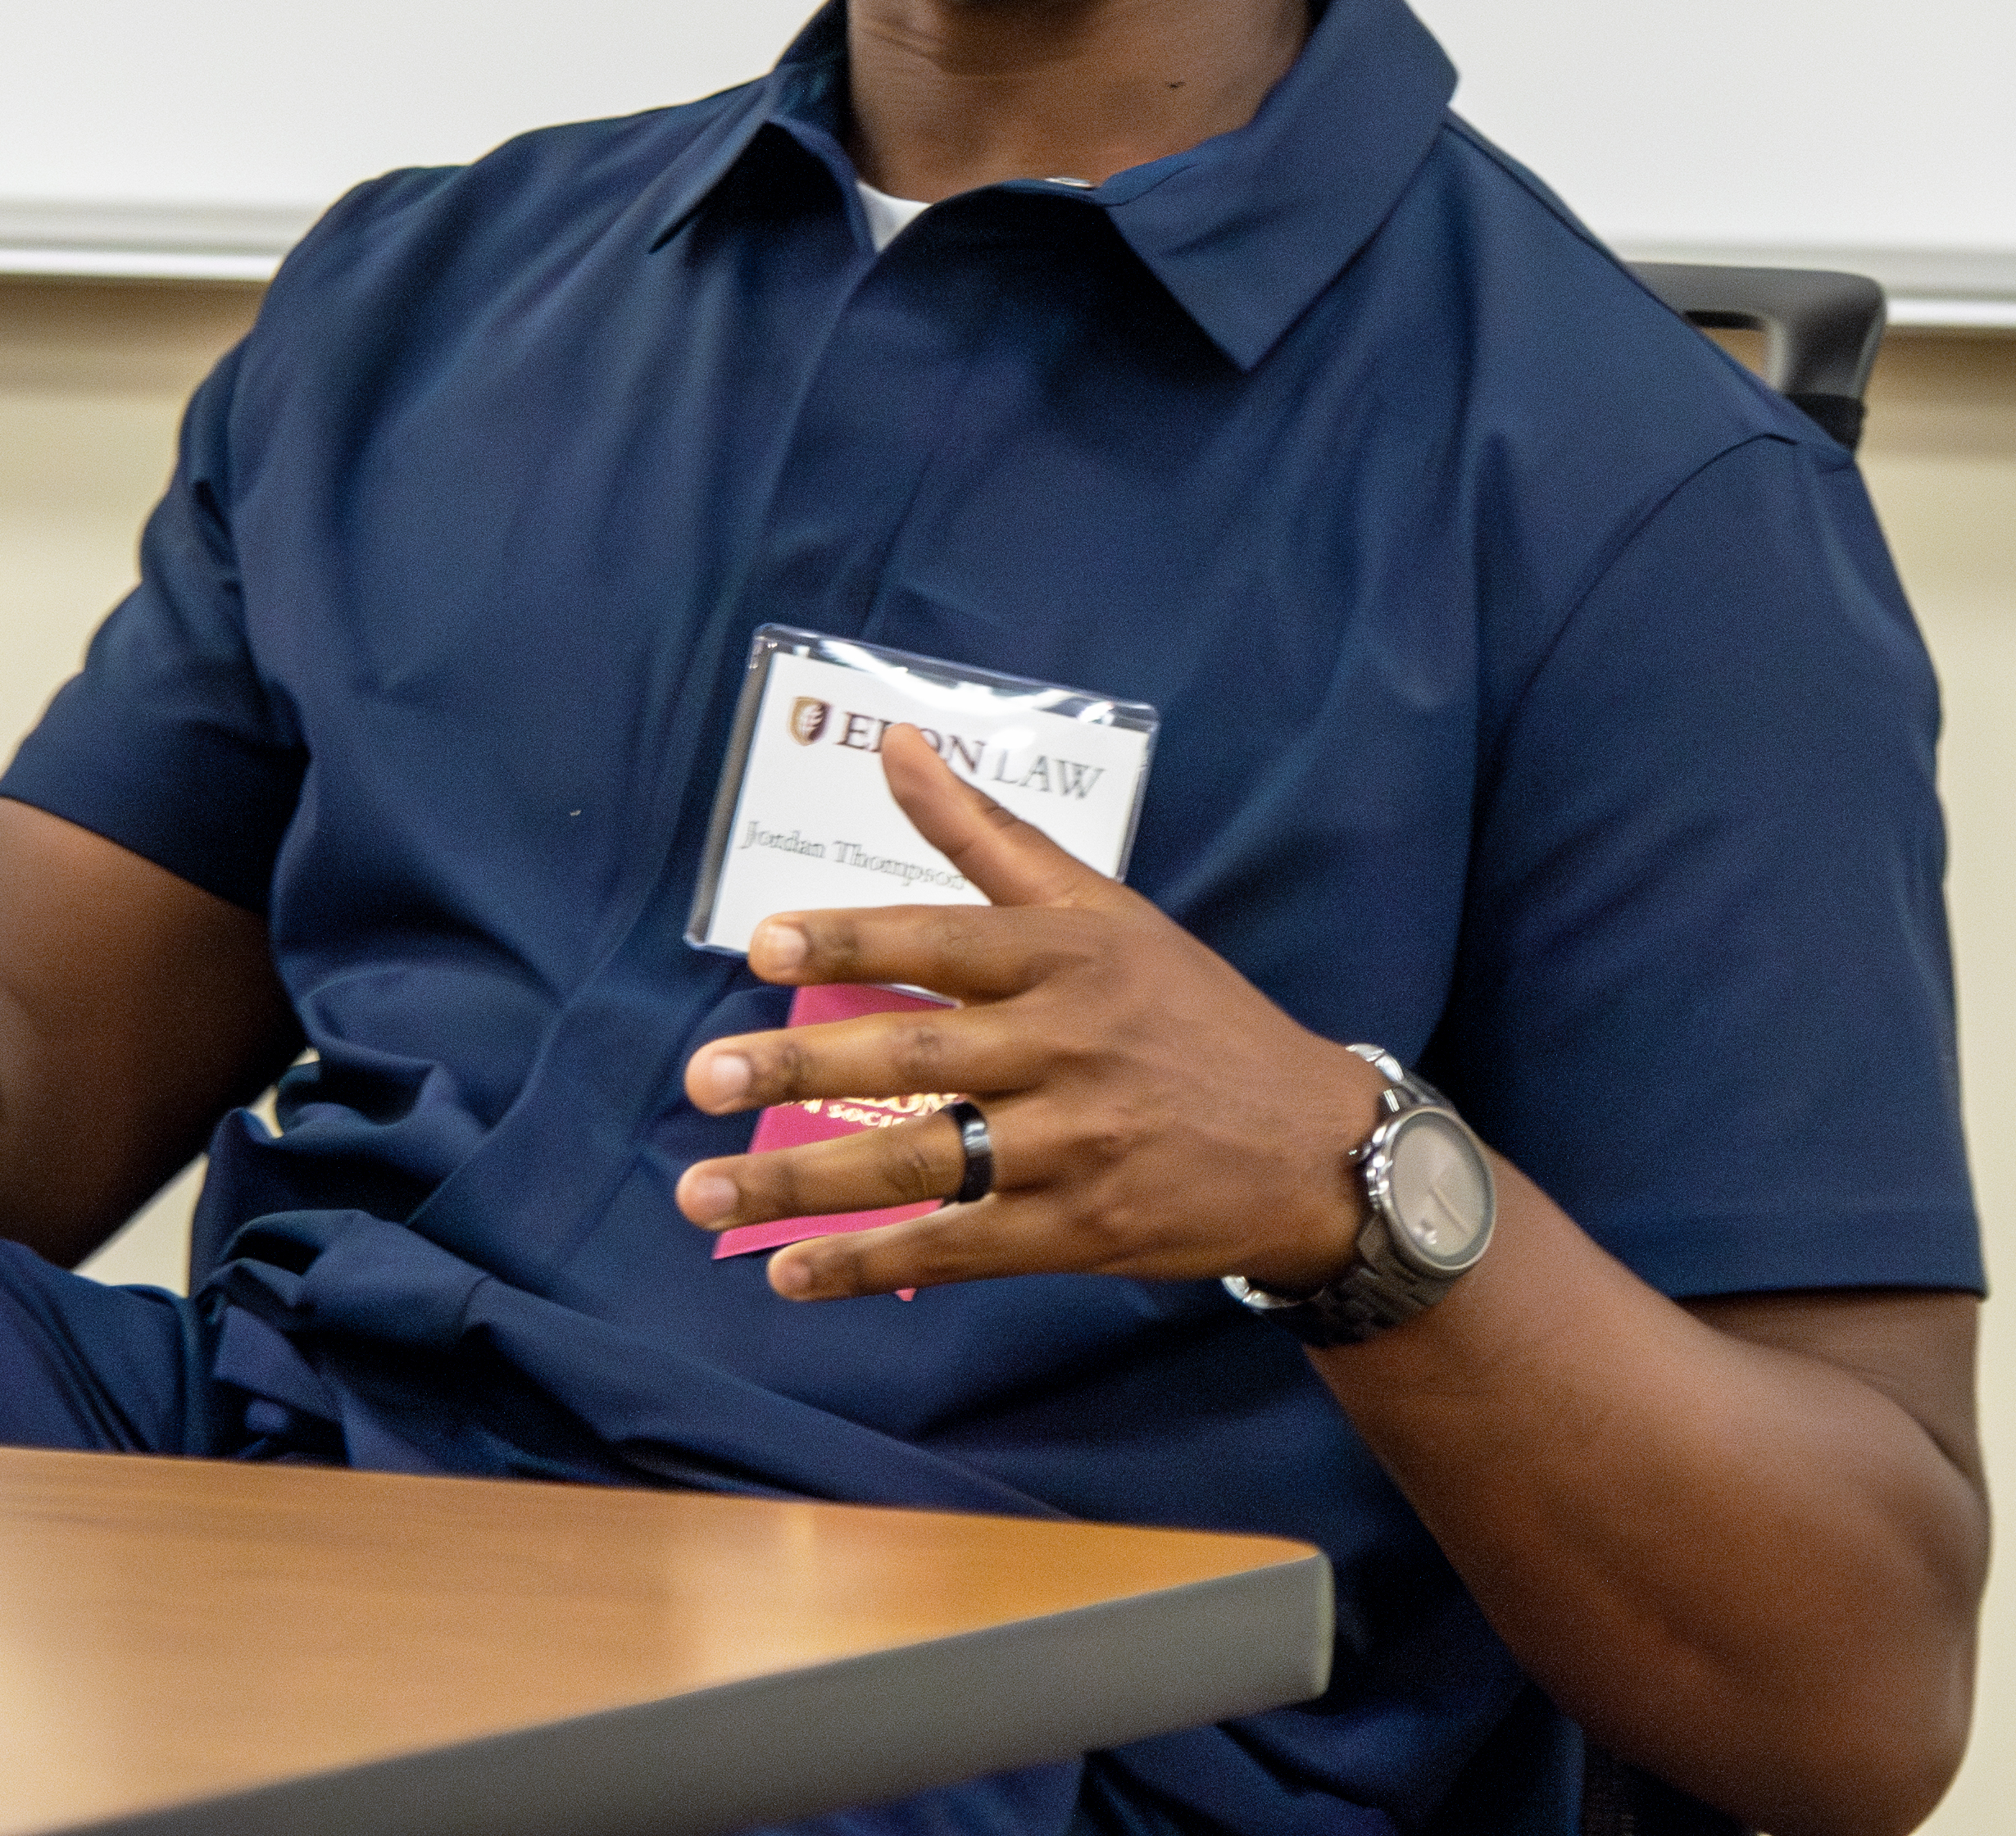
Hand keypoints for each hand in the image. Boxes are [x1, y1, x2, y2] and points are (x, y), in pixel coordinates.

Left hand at [675, 726, 1390, 1302]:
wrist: (1314, 1148)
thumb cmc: (1192, 1014)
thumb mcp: (1105, 909)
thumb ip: (988, 834)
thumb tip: (893, 742)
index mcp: (1067, 956)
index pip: (942, 941)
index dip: (851, 941)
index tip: (762, 947)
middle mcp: (1066, 1045)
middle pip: (915, 1054)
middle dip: (800, 1067)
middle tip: (702, 1080)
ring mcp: (1072, 1146)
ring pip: (921, 1160)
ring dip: (804, 1181)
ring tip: (701, 1190)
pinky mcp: (1076, 1231)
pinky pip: (956, 1247)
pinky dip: (868, 1263)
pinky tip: (788, 1273)